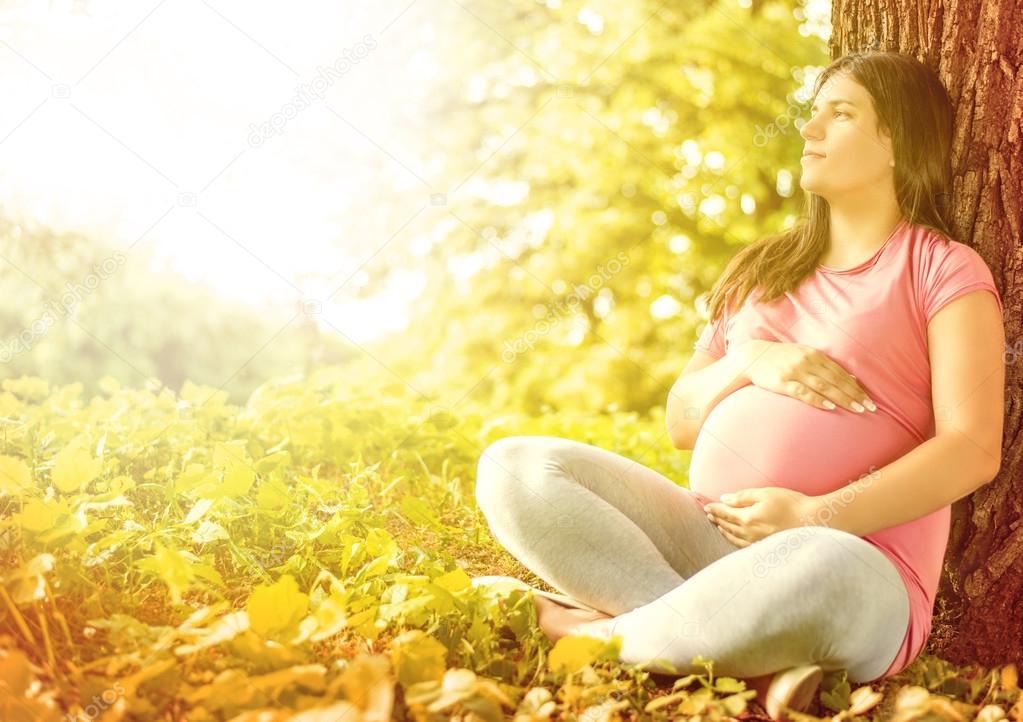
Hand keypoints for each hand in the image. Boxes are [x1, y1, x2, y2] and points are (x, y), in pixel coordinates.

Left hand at [704, 487, 819, 547]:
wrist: (814, 522)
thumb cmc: (791, 504)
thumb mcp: (765, 494)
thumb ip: (743, 497)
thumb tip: (724, 498)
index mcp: (748, 518)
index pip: (725, 513)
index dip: (715, 509)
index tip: (706, 506)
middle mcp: (750, 533)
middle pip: (727, 526)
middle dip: (717, 519)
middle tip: (708, 514)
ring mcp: (758, 543)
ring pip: (734, 537)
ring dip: (724, 530)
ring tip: (717, 525)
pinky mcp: (766, 548)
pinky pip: (744, 546)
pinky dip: (734, 540)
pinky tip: (734, 538)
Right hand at [736, 339, 876, 413]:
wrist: (751, 357)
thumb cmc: (781, 358)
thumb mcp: (804, 355)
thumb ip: (825, 365)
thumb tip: (850, 378)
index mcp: (814, 354)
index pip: (840, 373)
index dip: (856, 387)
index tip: (869, 399)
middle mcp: (806, 362)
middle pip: (836, 380)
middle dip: (854, 394)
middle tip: (869, 408)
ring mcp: (794, 372)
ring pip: (824, 386)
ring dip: (842, 398)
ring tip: (857, 409)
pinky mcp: (781, 382)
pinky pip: (803, 392)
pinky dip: (817, 399)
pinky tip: (829, 406)